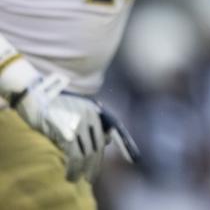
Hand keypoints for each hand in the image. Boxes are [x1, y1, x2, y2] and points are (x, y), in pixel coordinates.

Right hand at [13, 74, 134, 180]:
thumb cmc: (55, 106)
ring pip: (86, 154)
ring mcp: (79, 125)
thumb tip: (107, 141)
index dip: (102, 155)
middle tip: (90, 178)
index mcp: (95, 112)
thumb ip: (92, 125)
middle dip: (94, 165)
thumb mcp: (78, 111)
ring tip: (76, 178)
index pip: (104, 137)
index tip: (100, 167)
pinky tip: (70, 174)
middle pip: (97, 147)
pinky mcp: (66, 132)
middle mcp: (90, 118)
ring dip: (82, 170)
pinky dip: (73, 168)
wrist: (36, 97)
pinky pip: (74, 155)